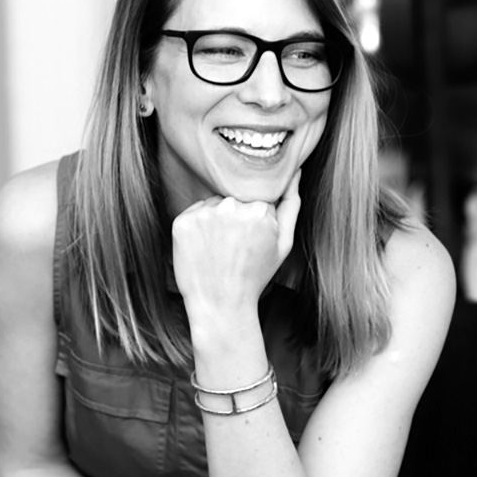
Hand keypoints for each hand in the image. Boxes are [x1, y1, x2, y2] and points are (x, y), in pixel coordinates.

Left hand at [171, 170, 301, 317]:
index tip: (251, 238)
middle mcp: (231, 205)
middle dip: (235, 216)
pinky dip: (198, 227)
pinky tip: (204, 249)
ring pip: (213, 204)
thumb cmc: (255, 275)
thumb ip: (291, 204)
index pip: (257, 197)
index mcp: (260, 208)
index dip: (255, 218)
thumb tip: (294, 172)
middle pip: (234, 198)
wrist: (221, 304)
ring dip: (216, 219)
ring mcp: (204, 213)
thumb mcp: (283, 243)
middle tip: (234, 247)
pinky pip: (194, 213)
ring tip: (219, 249)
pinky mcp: (182, 222)